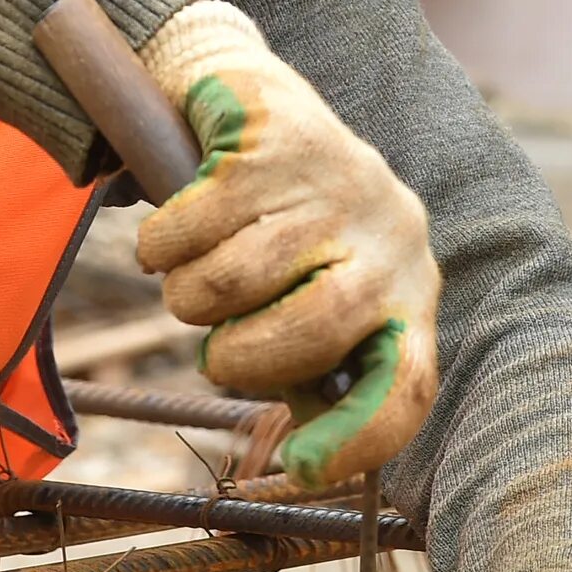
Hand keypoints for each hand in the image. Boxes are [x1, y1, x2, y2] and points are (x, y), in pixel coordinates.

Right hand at [132, 0, 440, 486]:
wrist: (253, 101)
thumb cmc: (289, 227)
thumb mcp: (326, 291)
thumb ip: (321, 364)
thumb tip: (311, 460)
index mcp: (411, 289)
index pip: (408, 382)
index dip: (358, 438)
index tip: (300, 470)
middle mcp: (391, 234)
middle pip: (316, 324)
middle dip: (243, 358)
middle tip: (216, 353)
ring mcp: (335, 182)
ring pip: (235, 277)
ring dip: (189, 296)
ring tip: (192, 280)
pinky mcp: (273, 141)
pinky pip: (189, 226)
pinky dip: (160, 245)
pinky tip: (168, 237)